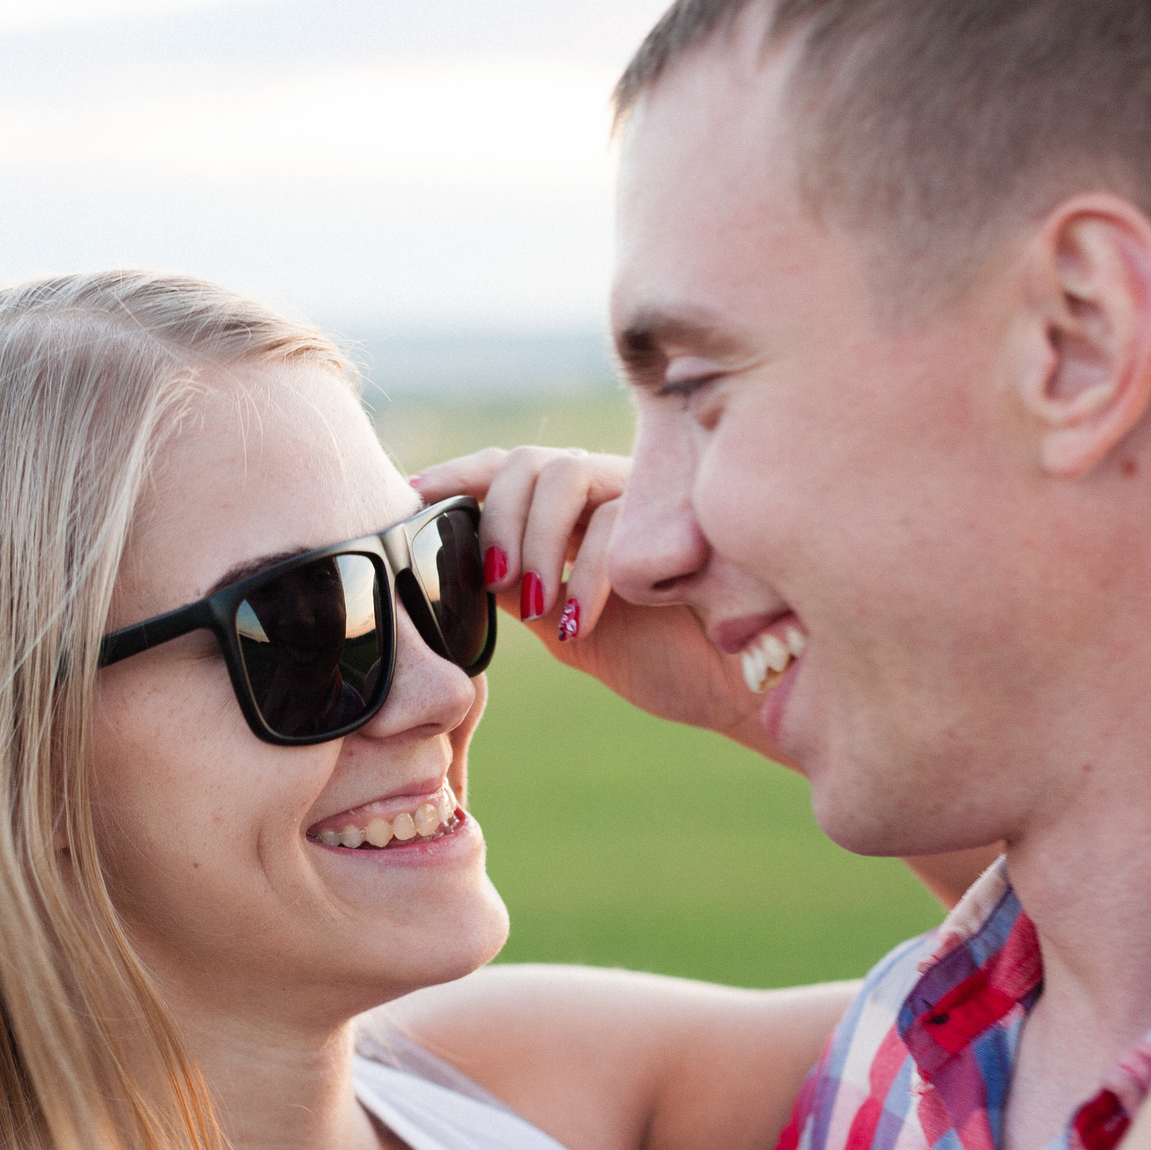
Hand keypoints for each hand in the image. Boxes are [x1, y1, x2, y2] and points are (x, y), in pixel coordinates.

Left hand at [410, 447, 784, 763]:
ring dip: (535, 538)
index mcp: (576, 516)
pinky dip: (584, 573)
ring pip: (564, 473)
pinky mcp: (684, 512)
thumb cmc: (663, 659)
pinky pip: (612, 519)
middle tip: (498, 582)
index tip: (410, 500)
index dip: (457, 476)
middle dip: (497, 518)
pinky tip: (580, 621)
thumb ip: (518, 594)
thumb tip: (449, 576)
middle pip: (527, 460)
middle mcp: (610, 493)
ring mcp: (649, 495)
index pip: (507, 470)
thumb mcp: (568, 627)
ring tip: (540, 604)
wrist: (740, 689)